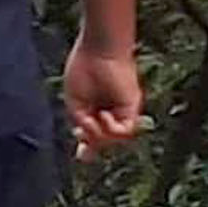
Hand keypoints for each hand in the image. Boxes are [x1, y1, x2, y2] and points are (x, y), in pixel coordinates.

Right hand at [65, 38, 146, 159]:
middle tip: (83, 146)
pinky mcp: (131, 107)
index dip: (88, 147)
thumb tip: (90, 142)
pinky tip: (103, 115)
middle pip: (105, 140)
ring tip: (91, 121)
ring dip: (101, 136)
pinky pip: (125, 130)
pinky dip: (112, 129)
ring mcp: (122, 110)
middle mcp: (109, 111)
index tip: (80, 155)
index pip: (93, 134)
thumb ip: (83, 125)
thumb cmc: (83, 70)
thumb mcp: (75, 105)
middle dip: (93, 144)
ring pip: (115, 138)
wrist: (98, 51)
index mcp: (93, 108)